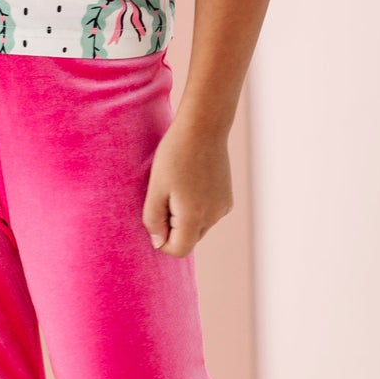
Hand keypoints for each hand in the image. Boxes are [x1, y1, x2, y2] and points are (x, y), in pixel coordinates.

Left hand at [142, 116, 231, 256]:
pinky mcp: (227, 198)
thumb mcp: (156, 188)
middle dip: (173, 227)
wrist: (203, 128)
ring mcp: (223, 207)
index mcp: (194, 217)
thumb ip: (153, 219)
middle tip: (165, 196)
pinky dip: (197, 207)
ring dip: (185, 217)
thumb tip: (158, 243)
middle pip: (189, 239)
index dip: (162, 240)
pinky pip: (208, 214)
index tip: (155, 216)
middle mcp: (213, 216)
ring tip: (178, 186)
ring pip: (198, 227)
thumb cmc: (174, 155)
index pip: (178, 250)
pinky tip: (191, 182)